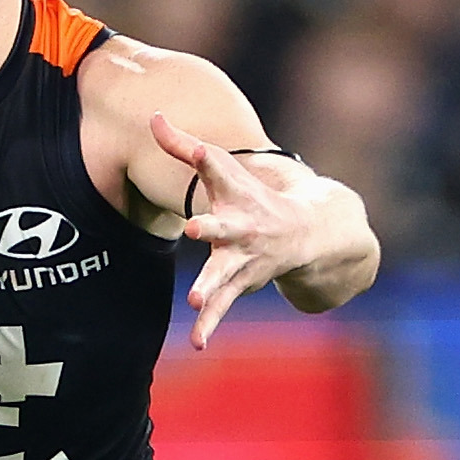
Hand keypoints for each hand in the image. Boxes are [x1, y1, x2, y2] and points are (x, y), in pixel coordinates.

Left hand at [152, 115, 316, 350]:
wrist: (307, 231)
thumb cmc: (251, 194)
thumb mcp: (219, 168)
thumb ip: (182, 145)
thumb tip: (152, 115)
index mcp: (235, 194)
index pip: (216, 169)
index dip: (203, 157)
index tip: (196, 149)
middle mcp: (241, 227)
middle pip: (224, 227)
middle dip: (210, 228)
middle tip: (195, 229)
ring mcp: (243, 258)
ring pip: (224, 275)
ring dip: (209, 287)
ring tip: (193, 301)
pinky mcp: (240, 283)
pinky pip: (222, 307)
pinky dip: (209, 325)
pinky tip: (196, 344)